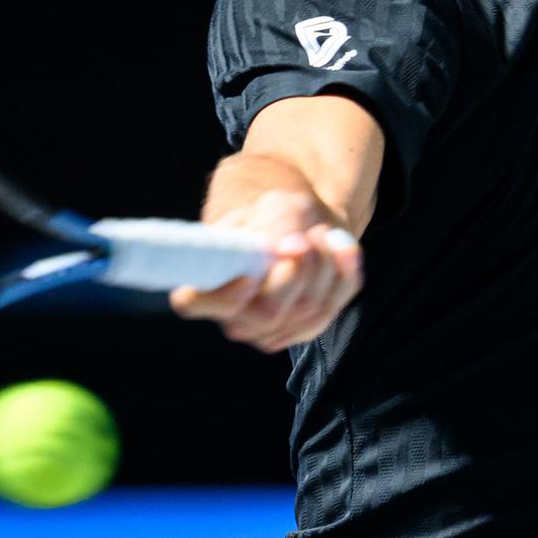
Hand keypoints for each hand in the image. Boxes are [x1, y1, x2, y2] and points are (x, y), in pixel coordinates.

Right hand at [167, 190, 363, 353]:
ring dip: (324, 265)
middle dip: (297, 270)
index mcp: (207, 284)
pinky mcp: (307, 329)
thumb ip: (277, 226)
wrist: (303, 226)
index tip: (250, 274)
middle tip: (306, 236)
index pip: (193, 302)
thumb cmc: (274, 217)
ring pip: (307, 311)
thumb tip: (290, 249)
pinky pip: (333, 306)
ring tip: (320, 233)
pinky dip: (344, 273)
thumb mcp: (274, 208)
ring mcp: (273, 330)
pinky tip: (340, 247)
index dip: (221, 295)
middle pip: (268, 313)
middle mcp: (236, 316)